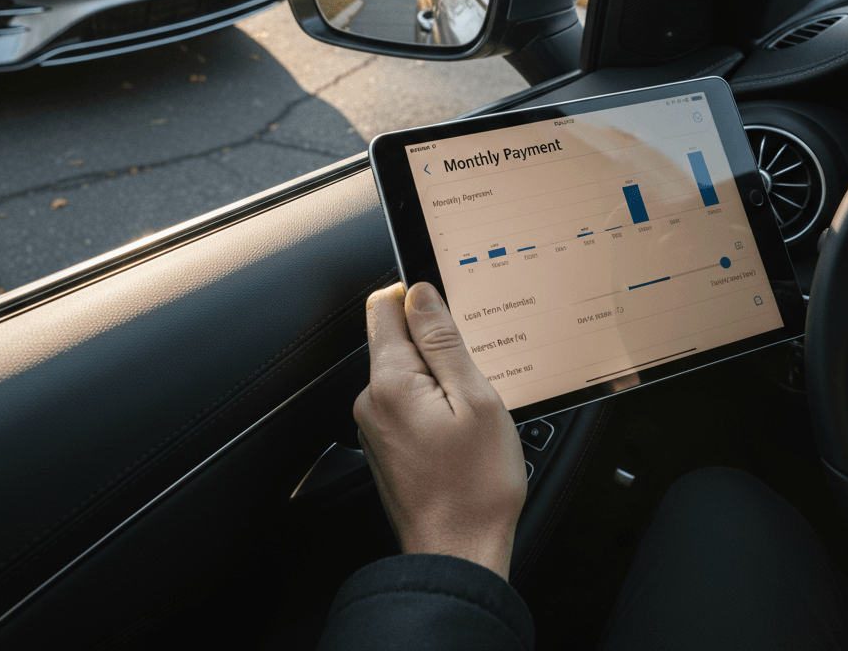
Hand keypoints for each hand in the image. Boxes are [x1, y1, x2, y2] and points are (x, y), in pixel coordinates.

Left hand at [353, 281, 527, 579]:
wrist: (457, 555)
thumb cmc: (474, 487)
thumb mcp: (475, 399)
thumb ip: (443, 340)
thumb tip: (421, 293)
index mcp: (390, 381)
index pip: (386, 306)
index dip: (419, 297)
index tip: (450, 311)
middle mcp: (371, 399)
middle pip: (397, 339)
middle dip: (436, 345)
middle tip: (473, 376)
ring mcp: (374, 423)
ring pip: (405, 372)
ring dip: (438, 378)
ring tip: (470, 413)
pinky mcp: (383, 442)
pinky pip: (405, 402)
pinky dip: (432, 404)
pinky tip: (458, 431)